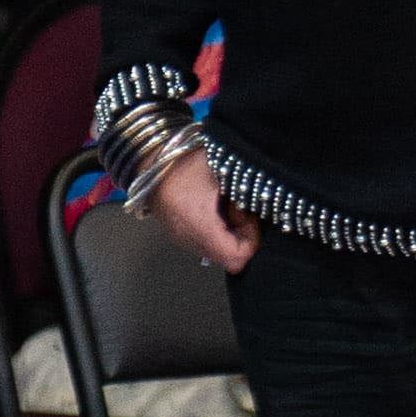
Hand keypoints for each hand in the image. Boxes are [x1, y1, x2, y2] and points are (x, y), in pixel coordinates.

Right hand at [145, 142, 257, 276]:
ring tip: (225, 203)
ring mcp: (182, 239)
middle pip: (228, 257)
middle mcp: (189, 240)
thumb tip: (266, 202)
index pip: (236, 258)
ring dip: (229, 231)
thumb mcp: (222, 169)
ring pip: (217, 251)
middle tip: (238, 206)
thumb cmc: (186, 160)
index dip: (251, 241)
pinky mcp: (177, 234)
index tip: (249, 216)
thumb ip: (245, 190)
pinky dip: (216, 229)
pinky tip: (212, 205)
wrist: (149, 158)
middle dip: (241, 235)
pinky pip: (205, 242)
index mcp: (200, 225)